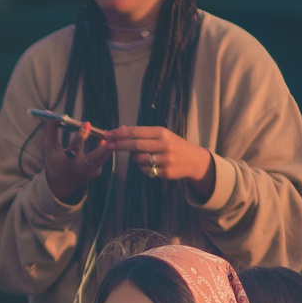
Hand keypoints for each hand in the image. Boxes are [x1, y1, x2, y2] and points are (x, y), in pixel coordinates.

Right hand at [43, 121, 114, 201]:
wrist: (61, 185)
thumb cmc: (54, 162)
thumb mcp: (50, 148)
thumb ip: (52, 131)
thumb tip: (51, 113)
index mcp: (67, 161)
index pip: (75, 147)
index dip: (81, 135)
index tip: (87, 123)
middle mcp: (79, 168)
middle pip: (94, 156)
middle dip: (102, 145)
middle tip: (108, 133)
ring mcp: (89, 172)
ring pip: (102, 158)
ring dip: (108, 146)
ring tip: (111, 135)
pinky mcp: (95, 173)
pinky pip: (102, 160)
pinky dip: (105, 150)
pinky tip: (107, 142)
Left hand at [100, 125, 216, 195]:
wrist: (193, 160)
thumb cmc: (173, 145)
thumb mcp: (161, 135)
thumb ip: (142, 133)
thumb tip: (120, 130)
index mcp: (162, 133)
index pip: (136, 132)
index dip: (120, 133)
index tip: (108, 134)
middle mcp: (164, 145)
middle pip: (135, 145)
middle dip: (120, 145)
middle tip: (109, 145)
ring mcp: (165, 160)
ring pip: (139, 160)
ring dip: (134, 158)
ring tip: (141, 155)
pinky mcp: (165, 172)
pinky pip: (145, 170)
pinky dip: (142, 167)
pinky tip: (150, 164)